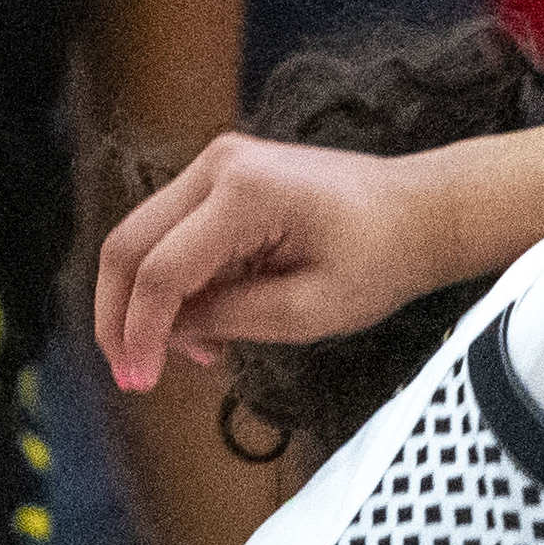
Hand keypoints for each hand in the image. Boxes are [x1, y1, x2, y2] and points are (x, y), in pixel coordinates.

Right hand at [97, 132, 441, 391]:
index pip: (162, 269)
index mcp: (245, 192)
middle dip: (120, 315)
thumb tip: (165, 332)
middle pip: (129, 243)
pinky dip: (178, 283)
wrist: (423, 210)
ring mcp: (217, 165)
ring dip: (150, 302)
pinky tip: (210, 325)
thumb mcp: (311, 310)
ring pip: (144, 238)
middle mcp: (218, 165)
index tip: (139, 379)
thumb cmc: (385, 256)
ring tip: (196, 354)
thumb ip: (231, 319)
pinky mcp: (223, 179)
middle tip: (131, 374)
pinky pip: (176, 234)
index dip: (141, 331)